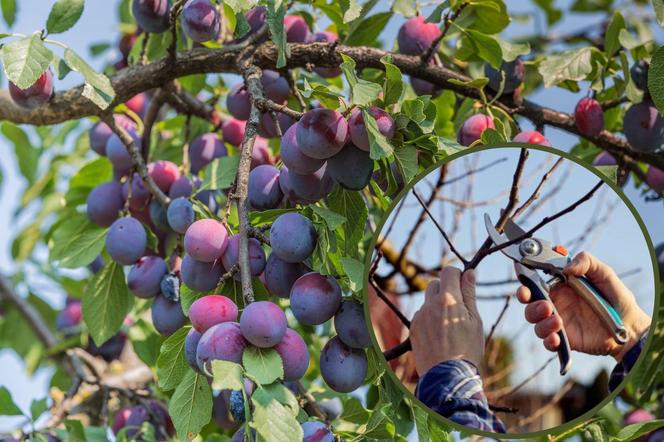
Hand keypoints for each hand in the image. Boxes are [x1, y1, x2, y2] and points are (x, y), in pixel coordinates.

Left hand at [410, 267, 482, 375]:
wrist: (447, 377)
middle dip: (446, 289)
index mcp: (448, 299)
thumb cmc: (467, 349)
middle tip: (458, 307)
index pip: (448, 271)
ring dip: (437, 305)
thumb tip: (470, 273)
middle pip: (435, 284)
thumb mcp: (475, 321)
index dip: (457, 275)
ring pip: (428, 301)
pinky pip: (421, 315)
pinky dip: (430, 319)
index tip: (463, 285)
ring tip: (449, 326)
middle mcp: (429, 305)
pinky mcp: (413, 328)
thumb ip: (470, 294)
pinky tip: (439, 335)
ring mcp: (419, 316)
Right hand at [517, 252, 650, 361]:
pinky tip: (557, 337)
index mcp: (560, 286)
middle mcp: (555, 303)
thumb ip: (586, 262)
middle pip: (529, 302)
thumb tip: (567, 268)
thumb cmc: (617, 298)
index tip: (524, 279)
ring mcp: (558, 321)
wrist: (631, 326)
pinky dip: (548, 340)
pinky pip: (548, 342)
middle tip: (541, 303)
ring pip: (535, 322)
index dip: (526, 279)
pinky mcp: (565, 339)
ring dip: (540, 321)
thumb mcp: (604, 274)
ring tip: (557, 321)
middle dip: (527, 301)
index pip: (535, 281)